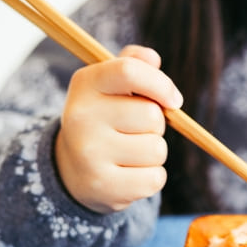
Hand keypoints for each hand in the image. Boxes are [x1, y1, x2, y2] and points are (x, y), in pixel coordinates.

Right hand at [54, 45, 182, 213]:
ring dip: (154, 153)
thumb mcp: (110, 87)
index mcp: (85, 84)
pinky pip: (155, 179)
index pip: (129, 71)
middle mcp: (81, 118)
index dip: (161, 84)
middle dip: (156, 125)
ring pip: (157, 149)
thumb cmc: (104, 120)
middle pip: (153, 116)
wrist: (72, 170)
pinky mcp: (104, 187)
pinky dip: (151, 177)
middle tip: (134, 131)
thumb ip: (133, 65)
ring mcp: (90, 155)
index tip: (174, 100)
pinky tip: (129, 174)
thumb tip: (152, 59)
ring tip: (130, 153)